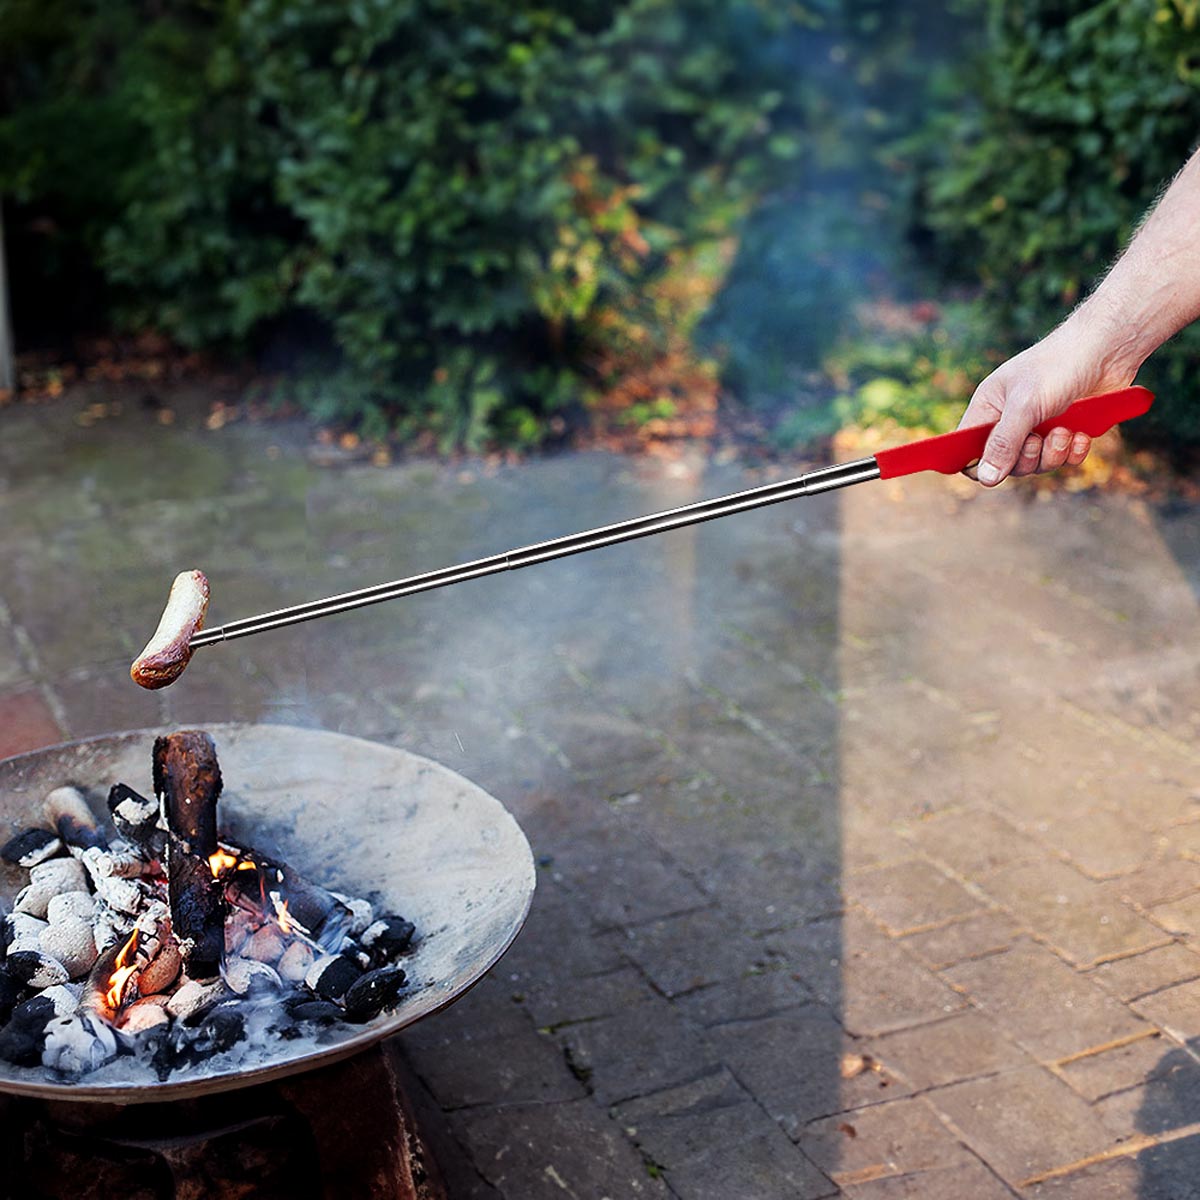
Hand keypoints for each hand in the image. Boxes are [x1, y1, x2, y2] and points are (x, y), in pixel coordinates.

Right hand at [959, 321, 1136, 485]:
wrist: (1106, 349)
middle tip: (1039, 440)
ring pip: (1035, 465)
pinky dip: (1073, 452)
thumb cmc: (1058, 366)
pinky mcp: (1065, 432)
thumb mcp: (1024, 405)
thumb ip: (1003, 443)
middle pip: (1005, 465)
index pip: (967, 450)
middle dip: (1026, 459)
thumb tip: (985, 478)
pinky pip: (1063, 460)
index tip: (998, 466)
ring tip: (1065, 432)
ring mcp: (1038, 428)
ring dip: (1052, 455)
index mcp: (988, 409)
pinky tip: (1081, 435)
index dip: (978, 464)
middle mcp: (1009, 421)